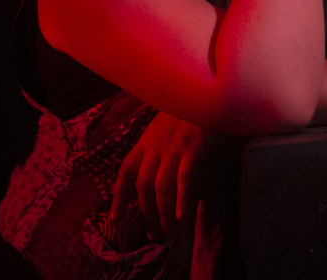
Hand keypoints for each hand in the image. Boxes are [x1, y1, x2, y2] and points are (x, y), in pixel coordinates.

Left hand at [111, 112, 233, 241]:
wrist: (210, 92)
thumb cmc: (192, 110)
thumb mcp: (168, 125)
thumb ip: (161, 147)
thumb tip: (159, 179)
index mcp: (147, 140)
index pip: (126, 171)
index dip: (118, 197)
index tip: (115, 219)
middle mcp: (156, 145)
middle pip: (143, 185)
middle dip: (146, 213)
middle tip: (154, 234)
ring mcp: (174, 146)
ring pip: (161, 187)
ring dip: (163, 213)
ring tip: (168, 232)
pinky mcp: (194, 148)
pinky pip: (184, 179)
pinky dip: (182, 199)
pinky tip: (182, 216)